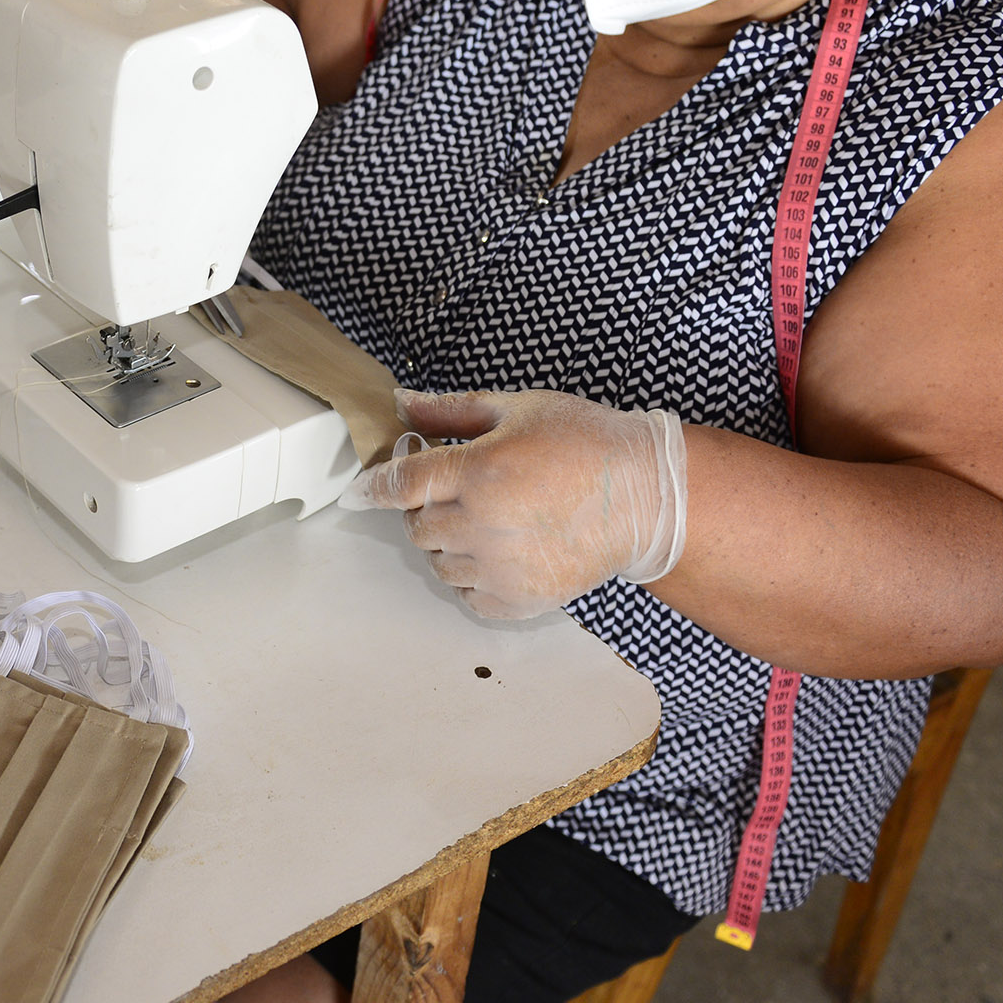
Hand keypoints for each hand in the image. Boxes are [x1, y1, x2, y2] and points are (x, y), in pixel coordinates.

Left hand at [339, 388, 687, 619]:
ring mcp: (502, 567)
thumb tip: (402, 403)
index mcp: (479, 470)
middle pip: (416, 525)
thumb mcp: (518, 408)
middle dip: (425, 508)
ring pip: (438, 563)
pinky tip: (500, 552)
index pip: (400, 484)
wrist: (647, 497)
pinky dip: (472, 577)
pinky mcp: (521, 599)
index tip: (356, 494)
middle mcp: (484, 523)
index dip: (371, 487)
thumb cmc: (587, 444)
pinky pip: (468, 595)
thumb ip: (451, 411)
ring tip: (487, 521)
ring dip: (448, 544)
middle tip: (460, 492)